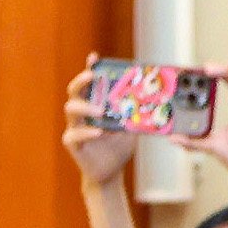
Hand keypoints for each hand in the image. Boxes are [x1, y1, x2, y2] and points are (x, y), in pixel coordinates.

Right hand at [61, 61, 135, 186]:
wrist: (111, 170)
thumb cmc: (119, 146)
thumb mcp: (132, 125)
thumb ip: (136, 112)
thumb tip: (156, 99)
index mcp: (95, 104)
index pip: (90, 83)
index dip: (89, 68)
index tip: (94, 57)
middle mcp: (82, 113)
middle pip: (74, 91)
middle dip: (81, 81)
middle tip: (92, 77)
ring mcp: (75, 127)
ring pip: (71, 109)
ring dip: (86, 106)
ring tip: (101, 110)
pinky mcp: (73, 143)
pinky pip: (73, 134)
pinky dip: (86, 131)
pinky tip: (98, 132)